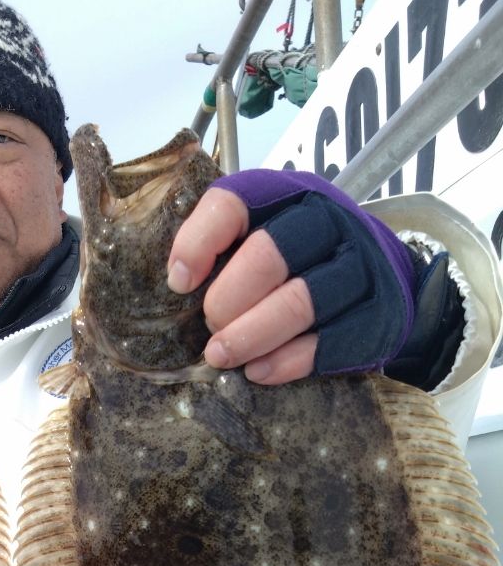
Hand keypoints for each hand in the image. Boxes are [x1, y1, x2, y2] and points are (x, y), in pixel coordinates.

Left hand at [166, 169, 417, 385]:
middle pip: (268, 255)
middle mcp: (330, 221)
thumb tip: (179, 281)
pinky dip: (286, 362)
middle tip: (211, 324)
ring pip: (298, 303)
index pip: (234, 202)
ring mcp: (360, 267)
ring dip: (250, 336)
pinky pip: (327, 344)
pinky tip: (259, 371)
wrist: (386, 283)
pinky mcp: (378, 315)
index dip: (198, 242)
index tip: (179, 283)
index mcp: (288, 193)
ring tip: (221, 355)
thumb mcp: (263, 235)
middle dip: (227, 299)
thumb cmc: (303, 260)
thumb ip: (222, 247)